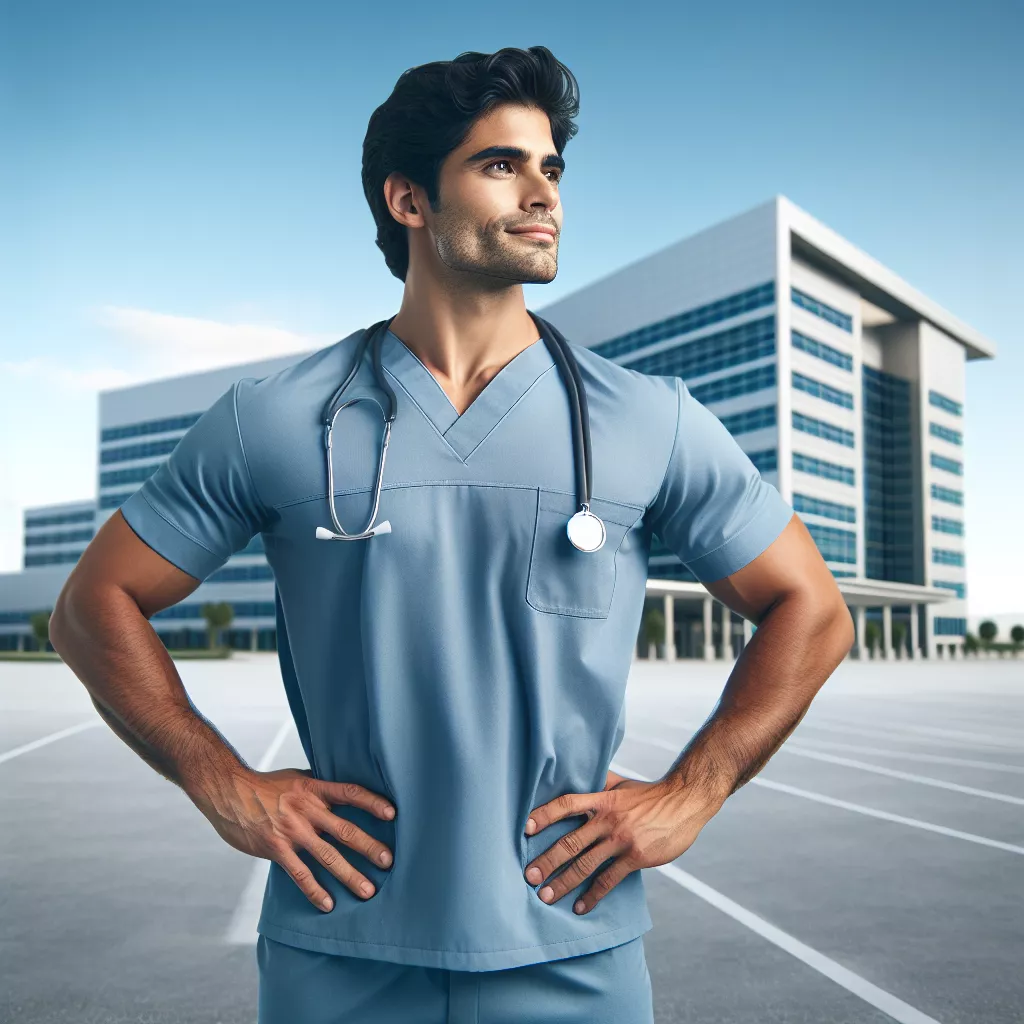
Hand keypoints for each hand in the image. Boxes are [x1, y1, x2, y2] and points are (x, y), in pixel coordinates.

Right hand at [194, 766, 394, 911]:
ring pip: (328, 856)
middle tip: (390, 862)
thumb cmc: (266, 786)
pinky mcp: (276, 848)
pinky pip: (300, 874)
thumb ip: (319, 791)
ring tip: (368, 891)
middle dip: (370, 847)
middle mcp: (307, 809)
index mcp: (314, 789)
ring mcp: (292, 831)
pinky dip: (315, 891)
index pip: (350, 792)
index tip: (393, 814)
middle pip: (346, 830)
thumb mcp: (297, 779)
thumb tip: (345, 798)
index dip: (373, 802)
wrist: (228, 791)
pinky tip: (329, 904)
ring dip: (350, 875)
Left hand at [523, 775, 720, 914]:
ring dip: (563, 882)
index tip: (525, 828)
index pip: (566, 804)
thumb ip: (599, 784)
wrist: (685, 801)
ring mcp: (621, 840)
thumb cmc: (651, 793)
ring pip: (585, 865)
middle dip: (547, 861)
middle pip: (570, 842)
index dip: (545, 814)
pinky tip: (579, 907)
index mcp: (602, 800)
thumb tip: (578, 774)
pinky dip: (592, 896)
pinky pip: (608, 880)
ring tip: (546, 896)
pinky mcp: (635, 857)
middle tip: (528, 876)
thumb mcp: (621, 784)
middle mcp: (608, 820)